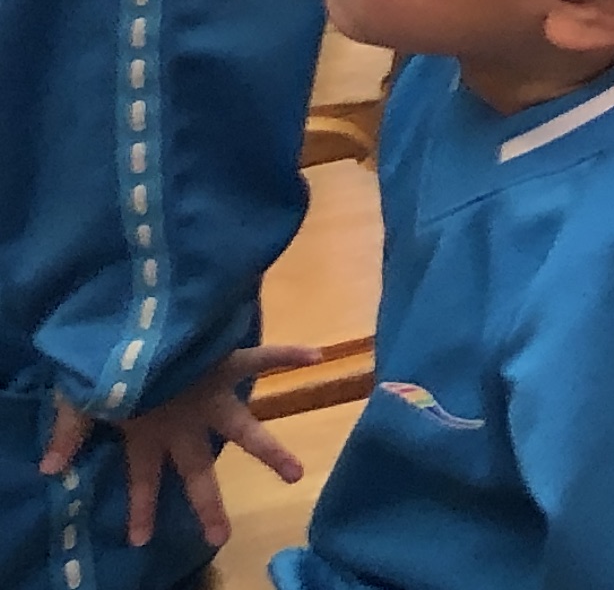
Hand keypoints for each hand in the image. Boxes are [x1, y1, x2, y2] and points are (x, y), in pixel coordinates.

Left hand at [40, 349, 317, 549]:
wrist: (132, 320)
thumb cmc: (104, 358)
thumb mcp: (81, 395)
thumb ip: (70, 428)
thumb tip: (48, 468)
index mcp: (147, 431)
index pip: (144, 478)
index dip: (142, 508)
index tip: (140, 540)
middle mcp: (184, 422)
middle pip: (197, 471)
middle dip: (207, 504)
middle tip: (220, 538)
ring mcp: (209, 396)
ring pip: (243, 430)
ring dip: (269, 451)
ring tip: (295, 473)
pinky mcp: (226, 362)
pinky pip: (262, 356)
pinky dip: (287, 354)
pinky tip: (317, 356)